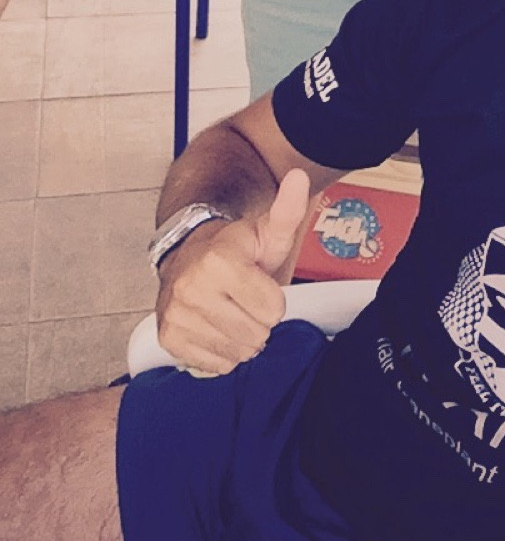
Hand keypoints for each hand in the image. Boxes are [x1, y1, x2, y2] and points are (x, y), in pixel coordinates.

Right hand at [155, 169, 310, 374]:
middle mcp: (191, 287)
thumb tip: (300, 176)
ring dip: (242, 338)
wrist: (189, 257)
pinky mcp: (168, 337)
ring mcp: (177, 314)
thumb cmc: (238, 250)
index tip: (259, 283)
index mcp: (220, 260)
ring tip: (232, 312)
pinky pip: (215, 364)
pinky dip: (222, 352)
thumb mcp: (268, 230)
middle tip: (246, 300)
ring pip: (238, 353)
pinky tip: (216, 327)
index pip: (274, 310)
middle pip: (257, 335)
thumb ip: (288, 209)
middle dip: (259, 321)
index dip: (273, 299)